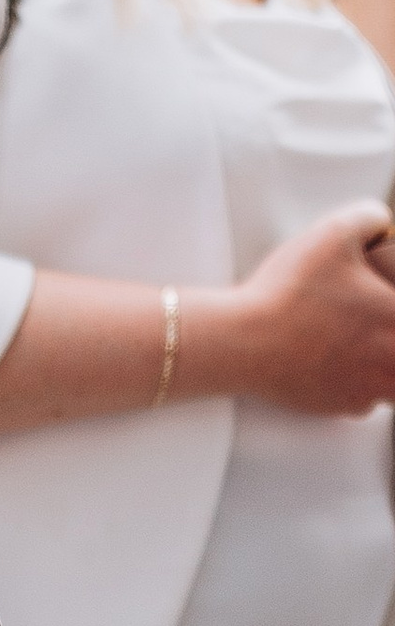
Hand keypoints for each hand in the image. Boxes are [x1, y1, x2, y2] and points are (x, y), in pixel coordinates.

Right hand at [215, 202, 394, 418]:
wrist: (245, 342)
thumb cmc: (291, 291)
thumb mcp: (333, 233)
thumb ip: (369, 217)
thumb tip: (380, 221)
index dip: (391, 303)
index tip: (381, 299)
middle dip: (389, 333)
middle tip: (370, 317)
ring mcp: (372, 389)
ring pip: (394, 383)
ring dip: (384, 365)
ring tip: (357, 342)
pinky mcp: (345, 407)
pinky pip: (367, 400)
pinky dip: (357, 384)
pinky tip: (335, 362)